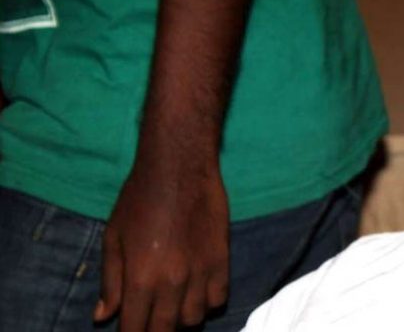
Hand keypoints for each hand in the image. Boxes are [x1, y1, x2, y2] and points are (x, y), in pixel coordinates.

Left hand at [94, 155, 229, 330]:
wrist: (179, 167)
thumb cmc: (139, 198)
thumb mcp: (113, 238)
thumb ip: (110, 281)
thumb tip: (103, 316)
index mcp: (140, 277)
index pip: (135, 328)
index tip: (131, 330)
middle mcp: (172, 281)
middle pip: (165, 330)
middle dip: (154, 331)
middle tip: (150, 322)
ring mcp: (201, 272)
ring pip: (194, 318)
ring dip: (181, 318)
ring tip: (173, 305)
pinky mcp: (222, 260)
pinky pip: (219, 299)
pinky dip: (207, 302)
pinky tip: (196, 291)